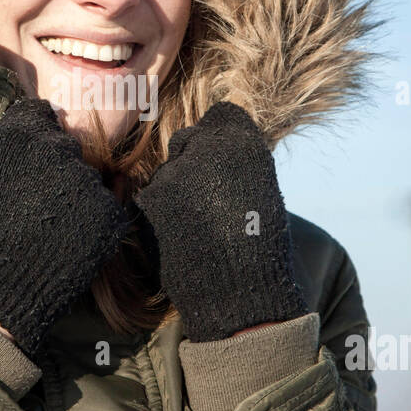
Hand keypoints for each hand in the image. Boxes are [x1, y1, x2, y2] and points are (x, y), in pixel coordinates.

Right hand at [0, 95, 129, 361]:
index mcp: (22, 133)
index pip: (42, 115)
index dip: (36, 139)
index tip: (28, 166)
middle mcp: (59, 149)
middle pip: (68, 147)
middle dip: (57, 168)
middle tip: (37, 204)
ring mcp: (88, 181)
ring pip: (89, 178)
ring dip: (76, 196)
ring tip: (51, 227)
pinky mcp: (109, 212)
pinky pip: (107, 207)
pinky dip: (93, 222)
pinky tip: (69, 241)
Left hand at [132, 101, 306, 342]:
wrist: (238, 293)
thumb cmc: (259, 244)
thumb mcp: (260, 188)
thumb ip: (232, 159)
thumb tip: (207, 146)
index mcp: (244, 142)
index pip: (221, 117)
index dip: (219, 141)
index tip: (223, 166)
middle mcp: (207, 148)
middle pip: (186, 141)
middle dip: (192, 164)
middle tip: (208, 202)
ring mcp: (174, 172)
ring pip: (166, 171)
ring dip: (174, 191)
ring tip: (197, 226)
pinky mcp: (149, 199)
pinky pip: (151, 197)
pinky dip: (160, 214)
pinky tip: (180, 237)